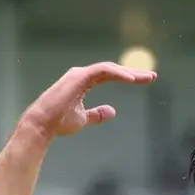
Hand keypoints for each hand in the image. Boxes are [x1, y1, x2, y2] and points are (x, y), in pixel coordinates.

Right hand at [21, 62, 156, 139]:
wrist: (43, 126)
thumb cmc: (59, 123)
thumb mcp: (83, 119)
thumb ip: (96, 114)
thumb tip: (112, 111)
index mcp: (83, 82)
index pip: (110, 76)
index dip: (127, 77)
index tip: (144, 80)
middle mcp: (82, 74)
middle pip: (113, 70)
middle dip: (133, 72)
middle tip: (151, 76)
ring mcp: (80, 74)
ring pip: (110, 68)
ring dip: (129, 72)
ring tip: (145, 77)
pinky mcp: (79, 77)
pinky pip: (103, 71)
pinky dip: (118, 74)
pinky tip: (131, 80)